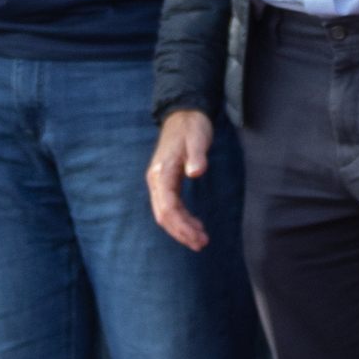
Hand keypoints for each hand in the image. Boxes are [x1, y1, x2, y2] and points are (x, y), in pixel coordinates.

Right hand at [149, 107, 216, 249]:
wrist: (183, 114)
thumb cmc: (192, 127)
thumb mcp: (198, 138)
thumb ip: (197, 156)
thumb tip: (196, 172)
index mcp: (162, 172)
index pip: (168, 207)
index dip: (182, 225)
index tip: (198, 237)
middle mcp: (157, 179)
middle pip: (164, 215)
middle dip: (181, 232)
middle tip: (202, 244)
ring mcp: (159, 181)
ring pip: (165, 213)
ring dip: (181, 229)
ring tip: (200, 240)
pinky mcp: (165, 182)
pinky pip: (170, 206)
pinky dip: (182, 218)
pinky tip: (195, 225)